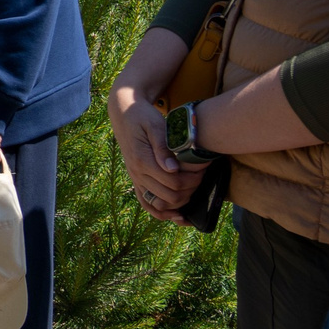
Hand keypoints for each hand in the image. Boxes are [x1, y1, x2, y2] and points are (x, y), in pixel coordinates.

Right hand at [108, 81, 206, 219]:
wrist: (123, 113)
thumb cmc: (142, 116)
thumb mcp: (155, 125)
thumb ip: (162, 147)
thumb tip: (173, 169)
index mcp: (142, 160)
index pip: (173, 182)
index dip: (193, 179)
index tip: (204, 167)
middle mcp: (137, 173)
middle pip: (169, 196)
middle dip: (191, 189)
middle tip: (202, 176)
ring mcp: (136, 179)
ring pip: (160, 204)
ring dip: (180, 203)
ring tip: (194, 189)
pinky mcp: (137, 180)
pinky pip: (147, 204)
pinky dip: (162, 213)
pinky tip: (177, 215)